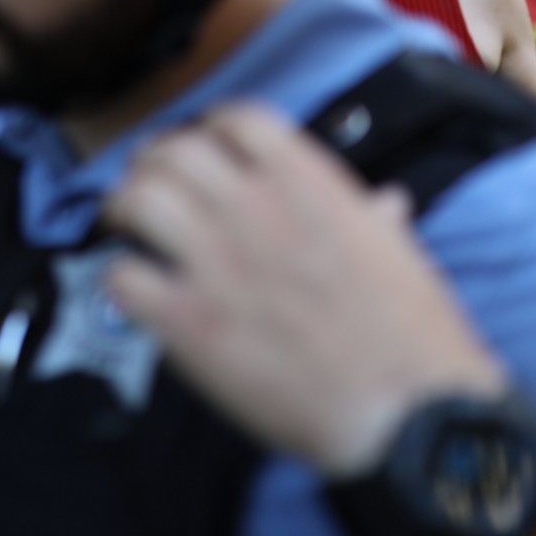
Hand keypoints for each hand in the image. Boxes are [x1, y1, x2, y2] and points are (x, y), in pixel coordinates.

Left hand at [104, 104, 506, 477]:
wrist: (408, 416)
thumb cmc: (416, 340)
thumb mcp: (402, 258)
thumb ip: (375, 220)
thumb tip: (385, 202)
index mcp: (311, 185)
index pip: (238, 119)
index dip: (210, 131)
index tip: (203, 152)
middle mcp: (255, 209)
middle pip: (174, 151)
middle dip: (153, 164)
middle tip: (150, 188)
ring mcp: (216, 262)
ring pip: (137, 198)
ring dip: (123, 208)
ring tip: (126, 227)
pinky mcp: (188, 320)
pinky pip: (121, 276)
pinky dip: (118, 279)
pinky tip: (134, 290)